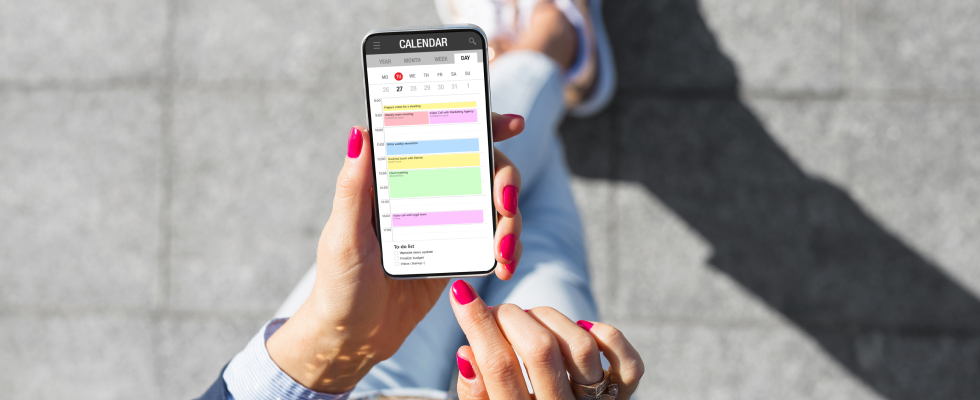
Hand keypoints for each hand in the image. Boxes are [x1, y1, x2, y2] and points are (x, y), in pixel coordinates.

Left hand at [266, 113, 525, 392]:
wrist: (353, 338)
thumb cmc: (339, 284)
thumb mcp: (343, 235)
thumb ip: (353, 186)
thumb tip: (360, 130)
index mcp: (396, 179)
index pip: (442, 136)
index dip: (480, 123)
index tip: (512, 123)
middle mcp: (426, 192)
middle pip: (482, 166)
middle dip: (506, 180)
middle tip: (506, 204)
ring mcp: (446, 221)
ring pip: (495, 203)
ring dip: (511, 221)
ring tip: (505, 252)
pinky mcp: (459, 252)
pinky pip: (494, 239)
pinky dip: (507, 249)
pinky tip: (504, 266)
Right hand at [449, 280, 644, 399]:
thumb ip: (475, 394)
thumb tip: (466, 352)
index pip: (498, 366)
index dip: (477, 323)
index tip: (461, 292)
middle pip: (539, 349)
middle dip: (510, 316)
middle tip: (496, 311)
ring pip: (580, 346)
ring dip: (549, 318)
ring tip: (530, 321)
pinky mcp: (624, 397)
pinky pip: (628, 362)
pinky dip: (606, 335)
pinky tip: (582, 327)